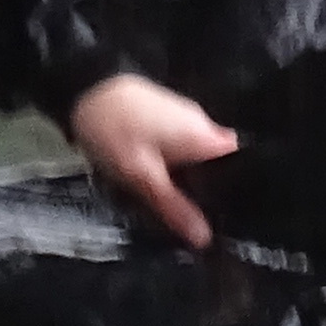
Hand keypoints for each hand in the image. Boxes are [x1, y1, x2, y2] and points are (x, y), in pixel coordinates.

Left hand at [74, 72, 238, 251]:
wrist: (85, 86)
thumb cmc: (115, 130)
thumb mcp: (142, 177)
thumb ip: (174, 206)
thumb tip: (203, 239)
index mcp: (205, 137)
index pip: (240, 166)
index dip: (237, 192)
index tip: (229, 216)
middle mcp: (203, 124)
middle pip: (218, 165)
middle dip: (208, 189)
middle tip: (195, 216)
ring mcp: (185, 117)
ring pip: (197, 156)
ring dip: (187, 176)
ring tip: (171, 197)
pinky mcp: (167, 115)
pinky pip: (181, 145)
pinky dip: (173, 161)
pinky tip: (157, 173)